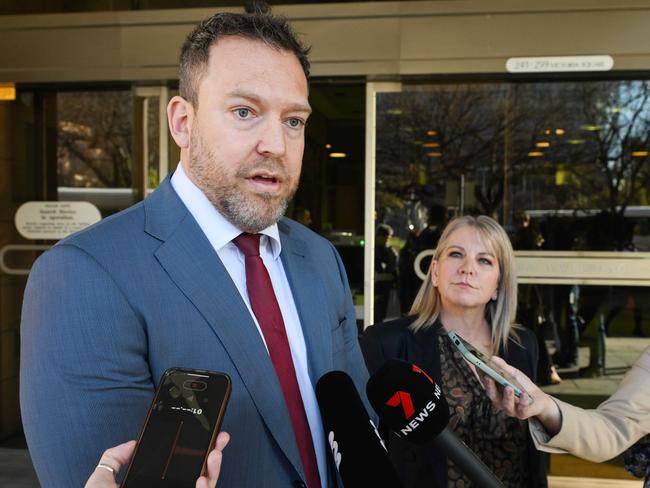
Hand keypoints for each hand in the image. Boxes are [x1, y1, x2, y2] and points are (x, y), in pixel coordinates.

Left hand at [84, 432, 229, 487]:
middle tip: (219, 438)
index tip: (202, 436)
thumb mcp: (102, 481)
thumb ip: (113, 459)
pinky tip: (201, 479)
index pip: (181, 467)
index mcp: (156, 487)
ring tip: (214, 454)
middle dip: (212, 454)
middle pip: (199, 473)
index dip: (194, 451)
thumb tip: (132, 444)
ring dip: (214, 469)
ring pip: (205, 486)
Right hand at [483, 356, 561, 434]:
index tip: (479, 367)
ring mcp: (511, 409)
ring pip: (506, 405)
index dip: (481, 376)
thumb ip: (503, 367)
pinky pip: (521, 410)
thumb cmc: (523, 386)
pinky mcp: (522, 414)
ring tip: (509, 387)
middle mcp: (500, 401)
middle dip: (489, 386)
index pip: (486, 383)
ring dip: (507, 396)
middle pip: (492, 395)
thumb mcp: (513, 374)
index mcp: (496, 391)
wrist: (539, 400)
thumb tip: (492, 357)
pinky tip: (524, 395)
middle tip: (488, 377)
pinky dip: (522, 402)